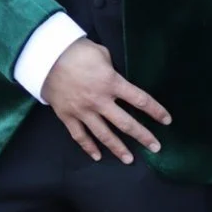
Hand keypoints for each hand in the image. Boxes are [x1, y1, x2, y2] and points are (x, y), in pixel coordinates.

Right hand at [41, 39, 169, 162]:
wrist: (45, 56)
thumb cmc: (76, 51)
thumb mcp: (102, 54)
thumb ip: (112, 69)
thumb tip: (117, 78)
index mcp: (111, 83)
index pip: (140, 100)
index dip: (155, 111)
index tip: (166, 120)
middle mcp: (100, 100)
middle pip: (126, 123)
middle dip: (143, 136)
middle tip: (156, 148)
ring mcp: (83, 111)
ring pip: (104, 135)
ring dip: (118, 148)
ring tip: (129, 160)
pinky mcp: (67, 116)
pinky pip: (79, 136)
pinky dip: (88, 147)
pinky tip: (97, 156)